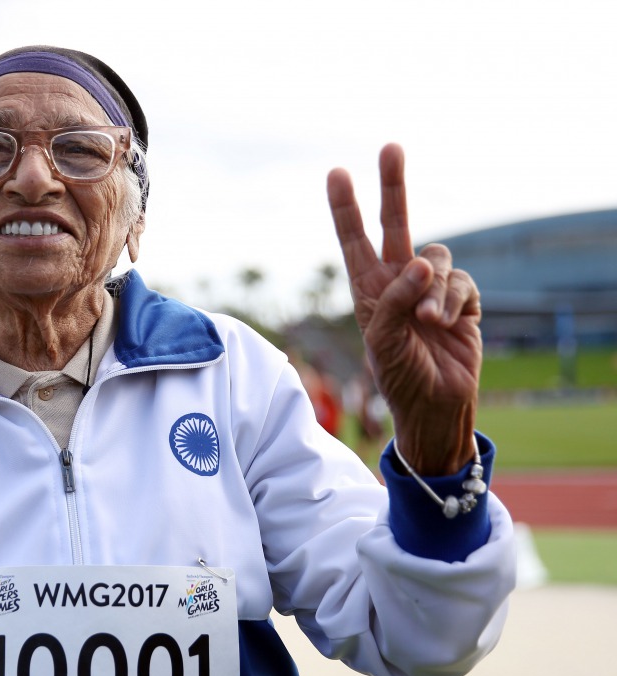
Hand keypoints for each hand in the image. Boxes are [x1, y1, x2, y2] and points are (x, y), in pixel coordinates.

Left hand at [327, 144, 481, 474]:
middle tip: (390, 147)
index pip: (354, 240)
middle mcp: (397, 281)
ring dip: (433, 290)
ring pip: (436, 257)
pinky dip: (455, 303)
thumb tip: (421, 265)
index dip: (345, 208)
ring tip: (428, 324)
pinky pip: (462, 283)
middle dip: (393, 187)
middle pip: (396, 224)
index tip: (336, 172)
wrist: (434, 405)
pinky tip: (448, 326)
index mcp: (367, 289)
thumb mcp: (382, 341)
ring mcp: (431, 289)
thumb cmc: (399, 376)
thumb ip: (394, 301)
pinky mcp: (463, 300)